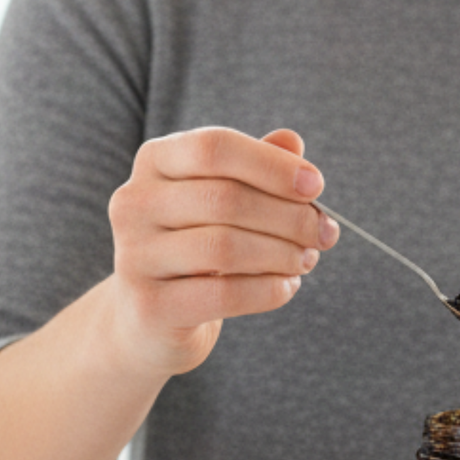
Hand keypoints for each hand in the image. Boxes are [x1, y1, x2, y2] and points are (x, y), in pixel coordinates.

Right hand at [105, 126, 338, 379]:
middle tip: (325, 234)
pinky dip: (268, 290)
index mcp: (155, 161)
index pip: (215, 148)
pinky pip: (224, 294)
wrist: (149, 318)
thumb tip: (292, 142)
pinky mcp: (149, 306)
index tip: (316, 186)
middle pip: (226, 199)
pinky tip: (287, 286)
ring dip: (283, 254)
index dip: (272, 165)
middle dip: (290, 217)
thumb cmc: (198, 243)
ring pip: (226, 247)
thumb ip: (257, 166)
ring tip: (307, 259)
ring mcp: (135, 255)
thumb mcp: (224, 197)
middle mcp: (134, 202)